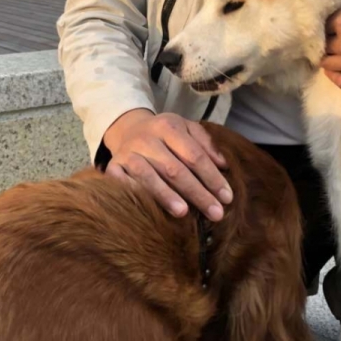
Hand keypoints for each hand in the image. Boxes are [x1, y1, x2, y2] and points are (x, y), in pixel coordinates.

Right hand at [102, 110, 232, 219]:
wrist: (127, 129)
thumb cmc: (164, 134)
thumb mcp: (186, 129)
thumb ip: (206, 145)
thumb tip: (225, 166)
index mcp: (169, 126)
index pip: (194, 155)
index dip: (212, 177)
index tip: (227, 198)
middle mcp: (147, 138)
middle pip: (175, 169)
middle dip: (198, 193)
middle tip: (216, 213)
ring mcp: (128, 153)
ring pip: (149, 177)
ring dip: (166, 196)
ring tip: (184, 213)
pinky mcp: (113, 166)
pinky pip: (122, 183)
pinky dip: (134, 195)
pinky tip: (147, 209)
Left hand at [321, 0, 340, 89]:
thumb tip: (336, 9)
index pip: (322, 25)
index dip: (326, 24)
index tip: (330, 25)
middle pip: (322, 44)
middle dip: (326, 40)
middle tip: (332, 38)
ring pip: (327, 63)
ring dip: (328, 57)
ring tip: (333, 53)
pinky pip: (340, 81)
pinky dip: (333, 76)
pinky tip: (335, 69)